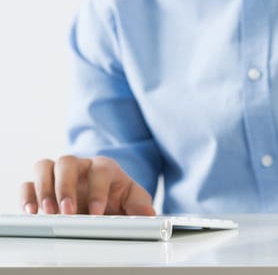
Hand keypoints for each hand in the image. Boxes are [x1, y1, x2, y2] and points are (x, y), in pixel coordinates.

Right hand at [20, 156, 155, 215]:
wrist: (104, 201)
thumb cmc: (118, 197)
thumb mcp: (133, 200)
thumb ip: (140, 205)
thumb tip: (150, 215)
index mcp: (104, 167)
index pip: (99, 170)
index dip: (98, 190)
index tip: (97, 212)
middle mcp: (80, 166)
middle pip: (67, 162)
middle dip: (66, 187)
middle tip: (68, 212)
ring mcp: (59, 173)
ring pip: (44, 166)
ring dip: (44, 189)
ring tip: (49, 213)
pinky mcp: (42, 185)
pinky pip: (28, 182)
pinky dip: (27, 195)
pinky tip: (32, 212)